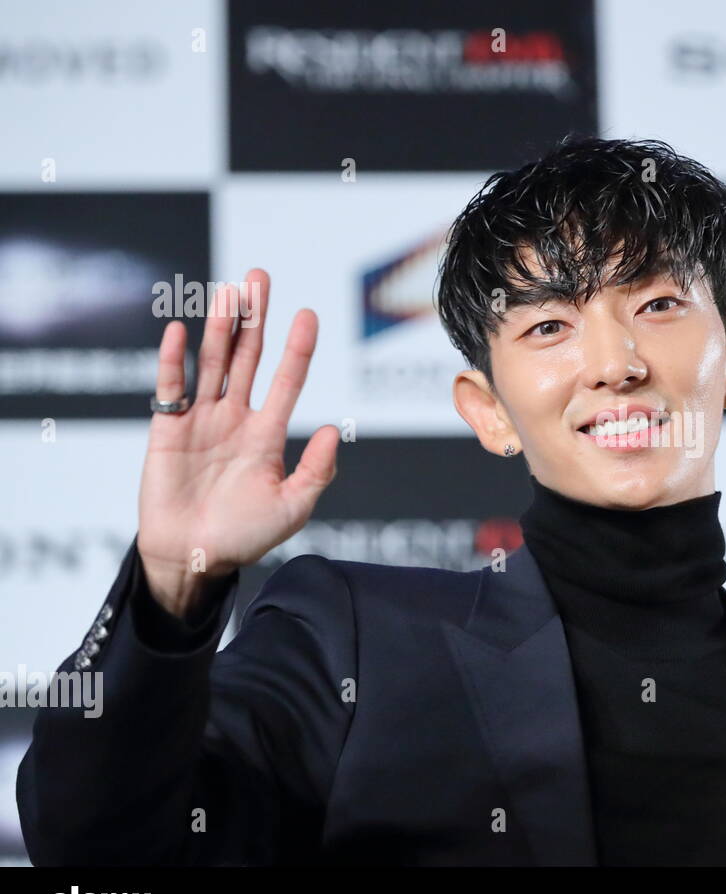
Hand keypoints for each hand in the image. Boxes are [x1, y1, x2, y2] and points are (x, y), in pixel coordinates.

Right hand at [137, 268, 338, 618]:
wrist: (194, 558)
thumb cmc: (244, 536)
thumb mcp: (292, 506)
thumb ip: (315, 471)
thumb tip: (333, 431)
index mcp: (267, 435)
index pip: (286, 381)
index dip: (297, 349)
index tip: (309, 315)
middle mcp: (235, 418)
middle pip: (247, 357)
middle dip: (254, 318)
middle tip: (259, 278)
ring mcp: (201, 420)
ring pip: (212, 362)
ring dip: (219, 326)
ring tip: (229, 292)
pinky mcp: (167, 429)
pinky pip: (171, 387)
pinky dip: (175, 358)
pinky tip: (182, 329)